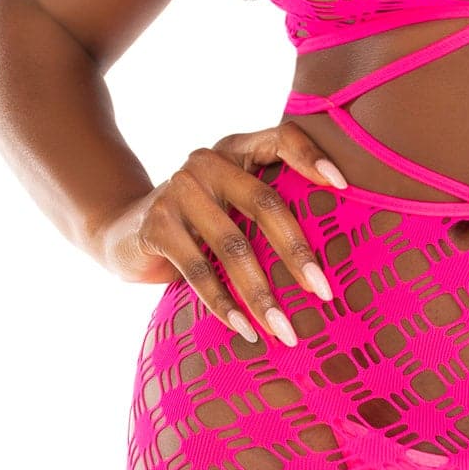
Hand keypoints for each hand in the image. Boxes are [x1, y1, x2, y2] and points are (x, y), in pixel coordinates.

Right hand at [91, 122, 346, 347]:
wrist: (123, 232)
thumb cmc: (201, 223)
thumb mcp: (233, 204)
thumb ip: (272, 207)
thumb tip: (343, 250)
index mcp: (236, 151)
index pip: (281, 138)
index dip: (312, 157)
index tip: (345, 187)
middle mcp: (207, 162)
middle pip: (264, 202)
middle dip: (297, 252)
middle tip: (324, 292)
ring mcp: (178, 191)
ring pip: (232, 246)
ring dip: (262, 295)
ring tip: (286, 331)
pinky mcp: (155, 225)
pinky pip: (197, 271)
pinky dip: (224, 305)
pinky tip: (246, 331)